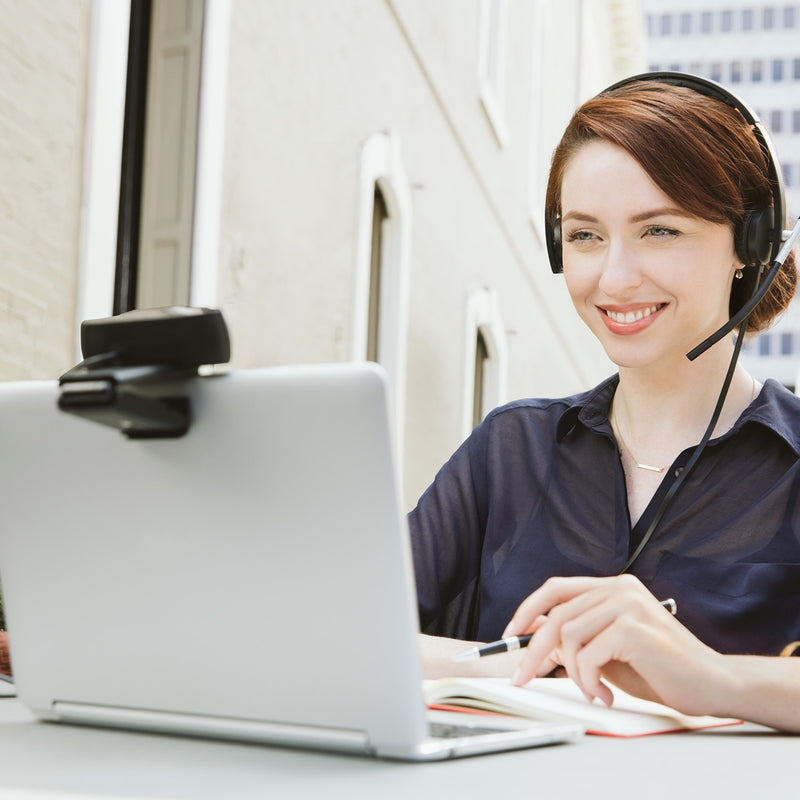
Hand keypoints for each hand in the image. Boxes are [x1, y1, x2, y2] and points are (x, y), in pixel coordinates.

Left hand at [504, 575, 726, 715]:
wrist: (712, 684)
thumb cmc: (661, 669)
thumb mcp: (610, 648)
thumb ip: (578, 636)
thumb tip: (533, 638)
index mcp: (613, 586)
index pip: (556, 588)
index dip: (527, 609)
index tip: (509, 634)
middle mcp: (619, 588)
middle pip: (556, 615)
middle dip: (534, 651)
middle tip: (524, 676)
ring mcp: (628, 604)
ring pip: (567, 635)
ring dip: (571, 673)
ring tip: (591, 690)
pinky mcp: (634, 628)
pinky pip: (587, 655)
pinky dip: (587, 681)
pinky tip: (605, 694)